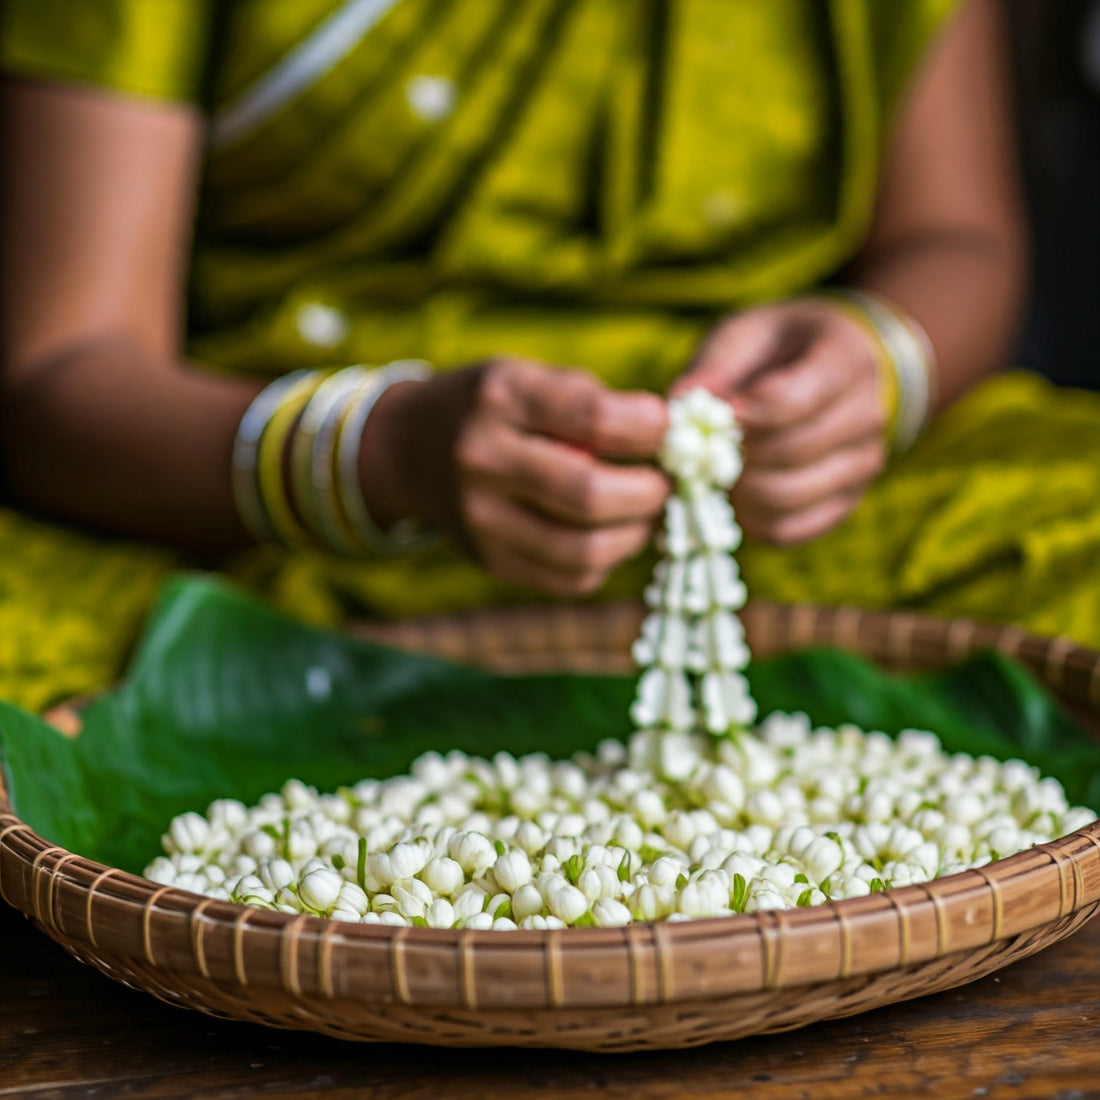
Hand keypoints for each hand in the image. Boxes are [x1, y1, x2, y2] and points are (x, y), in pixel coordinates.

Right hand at [364, 359, 669, 594]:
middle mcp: (482, 460)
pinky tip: (609, 536)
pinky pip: (569, 579)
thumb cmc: (492, 407)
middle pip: (590, 496)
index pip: (594, 417)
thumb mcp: (529, 376)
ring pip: (584, 552)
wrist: (409, 451)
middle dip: (649, 493)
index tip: (667, 429)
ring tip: (643, 513)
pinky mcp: (490, 561)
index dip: (650, 428)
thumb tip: (671, 441)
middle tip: (666, 482)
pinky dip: (605, 561)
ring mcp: (481, 519)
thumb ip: (593, 402)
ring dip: (634, 535)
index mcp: (501, 399)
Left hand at [673, 299, 888, 544]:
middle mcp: (867, 414)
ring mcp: (862, 464)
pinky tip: (736, 498)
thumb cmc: (777, 351)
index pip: (793, 400)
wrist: (833, 371)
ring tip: (718, 472)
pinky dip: (752, 521)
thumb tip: (678, 403)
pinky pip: (791, 529)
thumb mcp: (746, 336)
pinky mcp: (845, 503)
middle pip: (791, 452)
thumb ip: (715, 367)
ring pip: (789, 496)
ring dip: (740, 491)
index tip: (716, 416)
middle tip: (705, 450)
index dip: (744, 415)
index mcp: (846, 359)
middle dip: (737, 455)